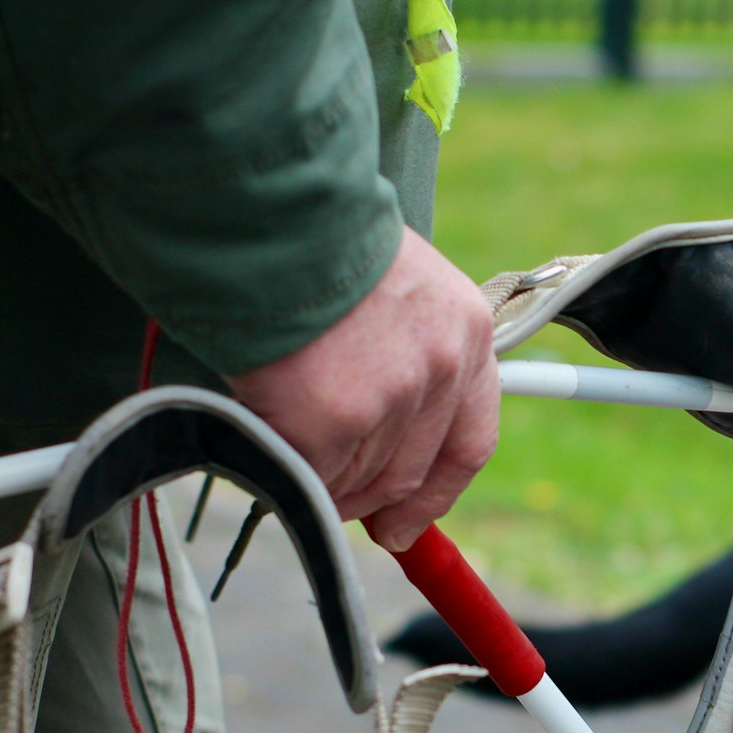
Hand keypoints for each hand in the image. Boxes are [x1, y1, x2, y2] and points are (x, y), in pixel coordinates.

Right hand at [225, 227, 498, 551]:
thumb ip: (402, 348)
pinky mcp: (332, 420)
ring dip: (321, 482)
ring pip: (358, 480)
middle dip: (370, 499)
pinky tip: (263, 449)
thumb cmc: (311, 235)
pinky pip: (310, 476)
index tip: (407, 525)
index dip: (438, 493)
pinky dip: (286, 474)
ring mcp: (390, 398)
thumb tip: (380, 427)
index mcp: (467, 330)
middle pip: (411, 471)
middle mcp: (441, 368)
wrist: (260, 208)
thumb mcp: (390, 282)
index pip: (472, 441)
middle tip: (331, 502)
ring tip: (283, 450)